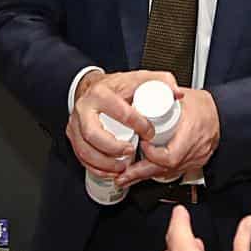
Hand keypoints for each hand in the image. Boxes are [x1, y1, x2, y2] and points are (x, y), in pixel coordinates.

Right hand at [66, 69, 180, 179]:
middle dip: (113, 148)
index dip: (138, 125)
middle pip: (92, 133)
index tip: (149, 132)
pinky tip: (110, 171)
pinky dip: (96, 168)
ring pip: (84, 149)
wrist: (95, 88)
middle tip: (130, 152)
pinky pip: (81, 157)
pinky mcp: (73, 136)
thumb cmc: (119, 86)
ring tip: (122, 166)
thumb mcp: (141, 79)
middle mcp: (84, 108)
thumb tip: (177, 94)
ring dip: (104, 163)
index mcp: (101, 93)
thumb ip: (162, 81)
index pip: (119, 112)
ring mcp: (75, 123)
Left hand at [117, 88, 218, 187]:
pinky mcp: (193, 163)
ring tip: (126, 177)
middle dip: (140, 173)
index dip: (152, 154)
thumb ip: (164, 93)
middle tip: (123, 175)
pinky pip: (173, 172)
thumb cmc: (204, 106)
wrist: (224, 114)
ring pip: (167, 173)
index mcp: (192, 133)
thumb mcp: (183, 97)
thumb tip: (143, 91)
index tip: (142, 144)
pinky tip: (142, 174)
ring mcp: (195, 159)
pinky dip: (156, 173)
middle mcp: (194, 151)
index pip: (170, 156)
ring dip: (145, 175)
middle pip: (165, 169)